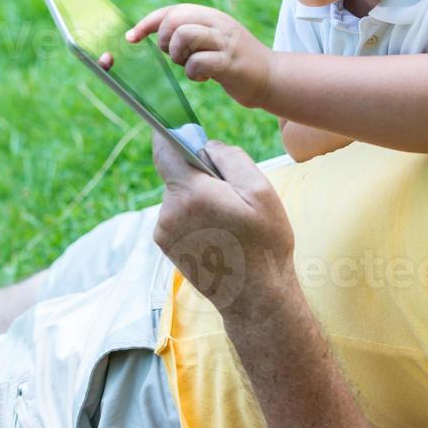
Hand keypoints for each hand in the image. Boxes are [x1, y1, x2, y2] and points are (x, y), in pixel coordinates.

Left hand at [127, 4, 273, 107]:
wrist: (271, 77)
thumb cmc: (233, 62)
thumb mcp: (212, 40)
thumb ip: (189, 33)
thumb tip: (155, 35)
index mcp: (211, 16)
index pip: (172, 11)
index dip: (148, 23)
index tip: (131, 37)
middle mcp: (218, 24)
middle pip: (174, 20)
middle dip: (164, 40)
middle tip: (175, 56)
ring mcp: (225, 42)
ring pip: (184, 35)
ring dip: (177, 54)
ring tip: (188, 65)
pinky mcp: (230, 63)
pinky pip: (198, 62)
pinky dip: (193, 73)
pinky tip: (203, 78)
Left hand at [150, 133, 295, 316]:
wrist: (256, 296)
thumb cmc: (264, 242)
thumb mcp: (260, 190)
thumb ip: (229, 156)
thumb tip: (205, 144)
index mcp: (191, 194)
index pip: (165, 148)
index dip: (176, 135)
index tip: (188, 131)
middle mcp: (169, 212)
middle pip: (176, 171)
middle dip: (200, 172)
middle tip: (232, 193)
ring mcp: (164, 231)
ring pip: (178, 193)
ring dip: (199, 196)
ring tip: (228, 218)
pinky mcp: (165, 244)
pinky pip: (177, 213)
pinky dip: (194, 214)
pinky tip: (218, 232)